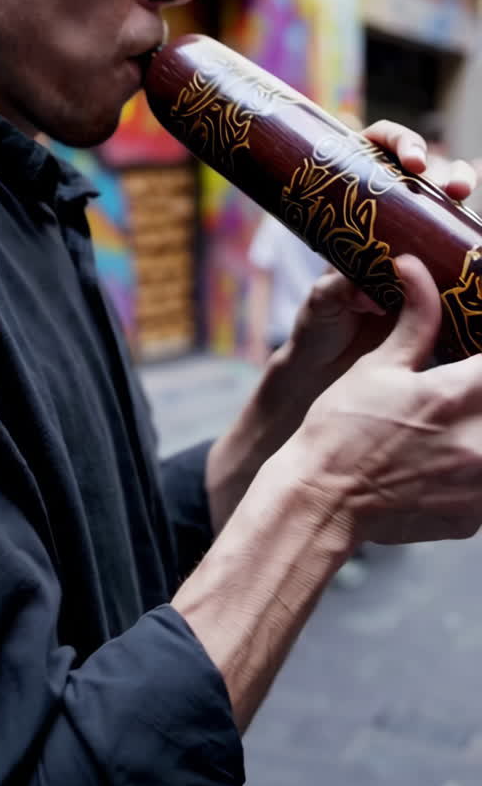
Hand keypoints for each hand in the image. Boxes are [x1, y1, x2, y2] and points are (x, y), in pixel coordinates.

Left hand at [274, 117, 478, 390]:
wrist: (332, 368)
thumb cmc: (319, 325)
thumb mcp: (322, 302)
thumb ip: (337, 290)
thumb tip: (364, 289)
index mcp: (350, 205)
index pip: (377, 148)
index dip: (398, 142)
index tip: (413, 162)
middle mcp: (387, 217)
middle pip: (426, 173)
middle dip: (446, 169)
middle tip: (452, 187)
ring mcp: (415, 243)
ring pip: (449, 206)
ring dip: (465, 193)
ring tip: (464, 197)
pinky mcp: (436, 274)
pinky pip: (462, 248)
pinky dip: (475, 238)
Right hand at [287, 255, 481, 546]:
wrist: (319, 502)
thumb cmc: (340, 429)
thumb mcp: (376, 366)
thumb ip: (415, 318)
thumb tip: (416, 267)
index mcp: (454, 396)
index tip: (474, 350)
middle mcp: (477, 444)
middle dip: (481, 386)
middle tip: (467, 381)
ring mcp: (479, 488)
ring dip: (481, 426)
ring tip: (458, 420)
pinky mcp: (473, 519)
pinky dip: (476, 468)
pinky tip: (450, 459)